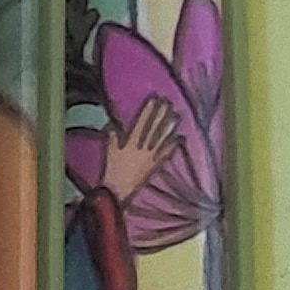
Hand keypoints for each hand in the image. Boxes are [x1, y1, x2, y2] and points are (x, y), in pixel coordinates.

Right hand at [95, 94, 179, 208]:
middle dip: (162, 114)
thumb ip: (112, 136)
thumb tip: (112, 124)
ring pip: (163, 138)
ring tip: (177, 115)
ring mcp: (151, 157)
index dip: (149, 110)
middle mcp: (143, 148)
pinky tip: (179, 138)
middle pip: (154, 128)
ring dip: (170, 127)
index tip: (155, 99)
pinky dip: (173, 145)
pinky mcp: (156, 165)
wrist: (118, 189)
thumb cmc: (112, 169)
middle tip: (169, 103)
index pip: (142, 122)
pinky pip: (166, 154)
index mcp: (131, 142)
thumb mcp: (109, 150)